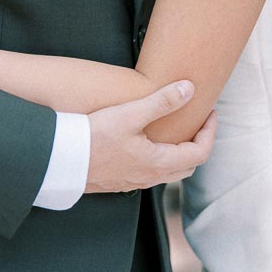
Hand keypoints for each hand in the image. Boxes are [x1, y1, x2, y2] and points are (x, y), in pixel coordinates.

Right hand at [85, 82, 216, 193]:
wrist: (61, 160)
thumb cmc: (94, 138)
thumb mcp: (130, 114)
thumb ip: (162, 101)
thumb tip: (189, 89)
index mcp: (159, 163)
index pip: (200, 153)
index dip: (210, 132)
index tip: (210, 114)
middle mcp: (150, 177)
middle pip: (187, 165)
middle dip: (197, 142)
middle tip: (197, 121)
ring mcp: (134, 181)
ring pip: (168, 170)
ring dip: (178, 150)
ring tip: (174, 128)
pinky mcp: (120, 180)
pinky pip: (150, 171)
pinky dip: (160, 156)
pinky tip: (147, 141)